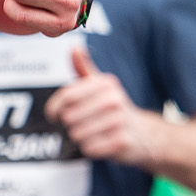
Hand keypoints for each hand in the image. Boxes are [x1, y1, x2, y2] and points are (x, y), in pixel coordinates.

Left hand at [46, 45, 158, 167]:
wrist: (143, 133)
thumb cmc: (113, 107)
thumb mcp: (100, 85)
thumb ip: (83, 67)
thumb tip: (74, 47)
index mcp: (106, 83)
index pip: (66, 96)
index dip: (54, 108)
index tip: (53, 115)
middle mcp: (114, 99)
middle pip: (69, 117)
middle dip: (70, 124)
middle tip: (81, 124)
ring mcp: (119, 121)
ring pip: (77, 134)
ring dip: (80, 137)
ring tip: (93, 132)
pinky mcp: (121, 142)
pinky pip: (89, 148)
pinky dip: (90, 148)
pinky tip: (101, 142)